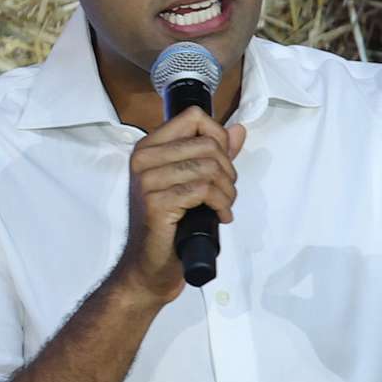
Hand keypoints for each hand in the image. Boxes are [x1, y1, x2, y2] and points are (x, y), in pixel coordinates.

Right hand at [111, 110, 246, 308]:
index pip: (194, 116)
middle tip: (225, 194)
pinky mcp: (156, 203)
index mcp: (150, 147)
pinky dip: (221, 205)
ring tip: (223, 207)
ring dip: (228, 191)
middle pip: (208, 143)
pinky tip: (219, 217)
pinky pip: (204, 190)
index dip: (219, 137)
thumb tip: (238, 129)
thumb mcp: (193, 181)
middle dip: (229, 170)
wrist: (150, 264)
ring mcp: (147, 181)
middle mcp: (143, 159)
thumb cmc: (171, 224)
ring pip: (209, 167)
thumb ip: (214, 154)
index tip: (223, 163)